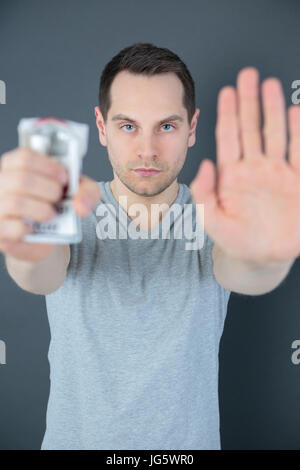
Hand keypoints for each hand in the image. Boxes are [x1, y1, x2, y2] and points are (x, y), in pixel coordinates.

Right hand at [0, 147, 100, 261]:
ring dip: (42, 210)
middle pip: (22, 179)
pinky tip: (34, 228)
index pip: (25, 157)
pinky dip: (28, 228)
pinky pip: (12, 228)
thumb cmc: (54, 206)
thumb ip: (86, 191)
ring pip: (16, 202)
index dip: (49, 167)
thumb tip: (82, 205)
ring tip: (51, 215)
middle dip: (49, 190)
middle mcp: (1, 184)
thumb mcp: (75, 193)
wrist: (45, 237)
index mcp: (15, 167)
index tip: (64, 178)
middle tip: (58, 199)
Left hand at [189, 67, 299, 263]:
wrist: (261, 258)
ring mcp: (276, 173)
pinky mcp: (296, 182)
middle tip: (248, 74)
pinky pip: (299, 153)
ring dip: (273, 110)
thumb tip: (204, 165)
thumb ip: (205, 194)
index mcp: (231, 176)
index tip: (226, 91)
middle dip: (249, 102)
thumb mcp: (213, 220)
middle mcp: (254, 169)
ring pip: (275, 134)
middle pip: (252, 128)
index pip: (229, 137)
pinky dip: (299, 134)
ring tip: (270, 85)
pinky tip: (296, 113)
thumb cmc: (235, 240)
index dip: (227, 114)